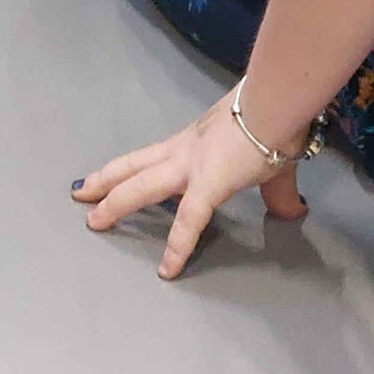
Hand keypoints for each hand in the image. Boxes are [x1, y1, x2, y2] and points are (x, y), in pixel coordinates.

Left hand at [70, 88, 308, 279]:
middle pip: (133, 166)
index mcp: (193, 142)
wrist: (278, 104)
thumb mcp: (270, 161)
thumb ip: (278, 191)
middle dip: (104, 182)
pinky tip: (167, 269)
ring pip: (141, 185)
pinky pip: (188, 220)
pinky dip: (177, 246)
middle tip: (79, 194)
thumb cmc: (275, 121)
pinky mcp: (208, 184)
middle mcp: (183, 151)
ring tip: (93, 222)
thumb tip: (294, 209)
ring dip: (115, 203)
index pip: (152, 157)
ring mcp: (190, 166)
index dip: (128, 169)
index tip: (108, 180)